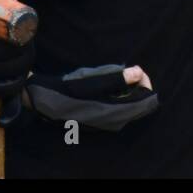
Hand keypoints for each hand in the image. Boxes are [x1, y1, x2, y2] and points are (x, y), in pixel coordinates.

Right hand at [24, 64, 158, 131]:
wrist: (46, 102)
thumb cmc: (69, 90)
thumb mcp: (94, 80)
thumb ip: (118, 77)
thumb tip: (139, 72)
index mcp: (116, 112)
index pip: (147, 101)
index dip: (145, 83)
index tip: (135, 69)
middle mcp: (115, 121)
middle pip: (140, 105)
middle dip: (138, 86)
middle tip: (127, 71)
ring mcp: (107, 123)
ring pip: (130, 107)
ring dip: (128, 91)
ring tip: (115, 77)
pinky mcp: (100, 121)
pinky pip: (120, 109)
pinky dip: (120, 96)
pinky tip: (106, 86)